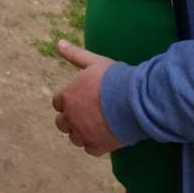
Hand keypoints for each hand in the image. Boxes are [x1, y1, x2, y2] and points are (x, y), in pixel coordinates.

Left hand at [52, 40, 123, 156]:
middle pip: (62, 123)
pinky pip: (89, 149)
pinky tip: (104, 136)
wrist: (135, 101)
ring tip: (96, 125)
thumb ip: (74, 54)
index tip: (79, 100)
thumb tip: (59, 43)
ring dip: (82, 132)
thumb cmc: (114, 79)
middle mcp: (71, 117)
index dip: (68, 101)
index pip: (57, 103)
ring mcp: (83, 134)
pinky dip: (95, 144)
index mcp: (67, 97)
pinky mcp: (97, 146)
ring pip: (74, 138)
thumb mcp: (93, 62)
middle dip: (71, 118)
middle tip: (87, 114)